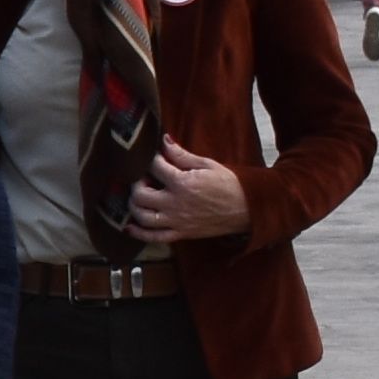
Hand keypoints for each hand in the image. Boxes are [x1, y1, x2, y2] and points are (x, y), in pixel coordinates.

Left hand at [128, 142, 250, 245]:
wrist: (248, 208)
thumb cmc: (230, 184)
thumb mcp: (207, 164)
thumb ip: (182, 155)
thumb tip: (164, 141)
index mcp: (183, 183)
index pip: (154, 167)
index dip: (150, 159)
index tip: (153, 158)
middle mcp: (175, 203)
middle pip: (139, 194)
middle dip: (135, 183)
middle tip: (142, 178)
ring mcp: (176, 221)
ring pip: (142, 217)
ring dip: (133, 206)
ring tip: (138, 197)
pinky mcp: (181, 234)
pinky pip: (154, 237)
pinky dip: (138, 233)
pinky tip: (129, 226)